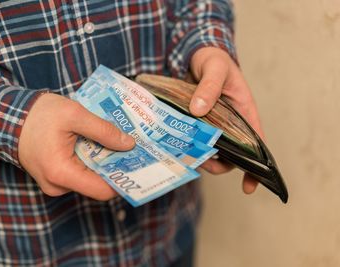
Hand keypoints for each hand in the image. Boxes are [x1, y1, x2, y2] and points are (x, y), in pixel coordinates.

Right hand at [18, 93, 134, 199]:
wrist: (7, 117)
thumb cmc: (38, 114)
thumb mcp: (74, 114)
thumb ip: (103, 130)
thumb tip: (129, 144)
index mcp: (61, 173)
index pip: (102, 190)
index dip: (124, 180)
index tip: (140, 166)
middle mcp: (57, 185)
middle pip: (97, 184)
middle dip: (116, 167)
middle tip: (133, 151)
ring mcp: (54, 183)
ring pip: (89, 179)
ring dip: (103, 162)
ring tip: (118, 144)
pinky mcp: (54, 177)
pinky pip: (79, 174)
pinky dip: (91, 161)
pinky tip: (99, 145)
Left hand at [189, 47, 263, 193]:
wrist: (196, 55)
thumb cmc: (214, 60)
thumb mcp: (215, 68)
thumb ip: (209, 86)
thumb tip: (198, 110)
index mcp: (244, 113)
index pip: (256, 145)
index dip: (255, 168)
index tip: (249, 187)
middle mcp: (230, 124)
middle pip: (232, 154)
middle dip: (220, 164)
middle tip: (201, 162)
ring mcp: (212, 125)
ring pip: (211, 149)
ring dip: (201, 156)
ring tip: (186, 155)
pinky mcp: (196, 123)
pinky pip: (194, 139)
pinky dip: (188, 145)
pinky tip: (176, 146)